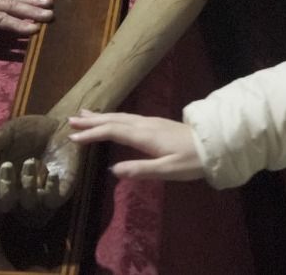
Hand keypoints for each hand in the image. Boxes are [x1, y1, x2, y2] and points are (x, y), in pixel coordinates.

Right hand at [0, 114, 79, 211]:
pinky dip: (51, 189)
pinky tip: (52, 172)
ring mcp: (38, 194)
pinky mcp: (59, 192)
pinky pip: (52, 201)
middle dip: (4, 186)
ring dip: (27, 185)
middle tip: (7, 164)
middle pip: (3, 205)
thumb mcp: (8, 132)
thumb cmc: (29, 132)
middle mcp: (16, 192)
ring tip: (30, 161)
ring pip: (28, 204)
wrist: (60, 126)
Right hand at [67, 110, 203, 181]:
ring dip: (101, 116)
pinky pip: (128, 118)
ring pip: (121, 117)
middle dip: (92, 121)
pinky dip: (114, 117)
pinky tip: (112, 119)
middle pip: (114, 120)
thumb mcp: (167, 170)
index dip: (92, 134)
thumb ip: (140, 170)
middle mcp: (145, 124)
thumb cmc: (192, 161)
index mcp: (145, 135)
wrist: (215, 144)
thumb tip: (112, 170)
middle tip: (70, 120)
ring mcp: (151, 122)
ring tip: (84, 114)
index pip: (113, 131)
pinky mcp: (156, 124)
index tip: (73, 137)